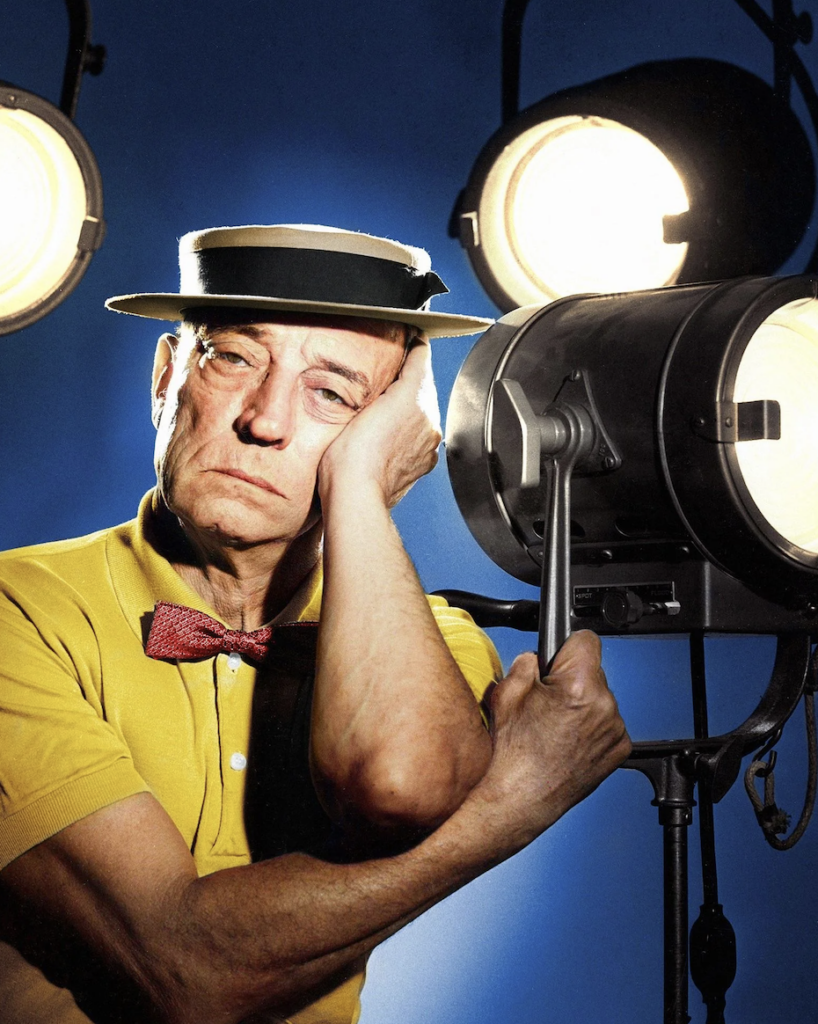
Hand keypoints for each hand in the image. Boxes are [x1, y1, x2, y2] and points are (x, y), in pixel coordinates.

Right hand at [318, 340, 441, 507]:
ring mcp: (429, 442)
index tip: (406, 336)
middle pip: (422, 385)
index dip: (412, 344)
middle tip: (383, 374)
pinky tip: (386, 435)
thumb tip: (396, 360)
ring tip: (380, 408)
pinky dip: (407, 431)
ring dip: (406, 406)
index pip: (420, 357)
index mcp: (414, 397)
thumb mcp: (357, 405)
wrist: (355, 497)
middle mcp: (429, 418)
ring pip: (422, 410)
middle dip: (406, 378)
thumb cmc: (348, 456)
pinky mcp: (425, 462)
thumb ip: (380, 378)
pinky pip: (420, 435)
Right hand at [476, 631, 630, 849]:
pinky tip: (566, 741)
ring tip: (554, 726)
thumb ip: (527, 662)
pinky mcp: (618, 750)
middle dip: (572, 679)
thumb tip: (538, 657)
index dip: (567, 647)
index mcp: (580, 687)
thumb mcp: (507, 691)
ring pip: (599, 699)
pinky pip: (606, 724)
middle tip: (547, 701)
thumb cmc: (511, 752)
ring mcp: (614, 730)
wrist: (519, 799)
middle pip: (592, 672)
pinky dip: (590, 728)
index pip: (587, 640)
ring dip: (582, 705)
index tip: (559, 658)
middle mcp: (605, 707)